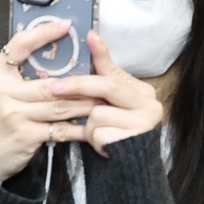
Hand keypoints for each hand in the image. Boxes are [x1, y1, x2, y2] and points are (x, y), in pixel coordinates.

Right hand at [0, 19, 92, 181]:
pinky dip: (79, 128)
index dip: (44, 33)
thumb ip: (20, 72)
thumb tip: (54, 51)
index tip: (66, 25)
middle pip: (51, 82)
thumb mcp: (0, 89)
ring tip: (103, 100)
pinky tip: (91, 125)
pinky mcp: (26, 135)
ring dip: (85, 104)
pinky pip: (60, 129)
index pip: (20, 44)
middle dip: (81, 83)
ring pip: (60, 105)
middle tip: (103, 77)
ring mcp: (14, 114)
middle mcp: (2, 91)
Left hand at [36, 30, 166, 151]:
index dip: (99, 55)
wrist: (126, 169)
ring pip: (97, 113)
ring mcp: (144, 123)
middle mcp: (150, 105)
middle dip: (77, 87)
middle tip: (53, 88)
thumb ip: (102, 72)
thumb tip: (91, 34)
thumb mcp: (108, 101)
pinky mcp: (133, 142)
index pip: (114, 71)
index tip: (88, 38)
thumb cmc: (113, 131)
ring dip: (89, 126)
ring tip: (98, 134)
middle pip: (106, 87)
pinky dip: (94, 140)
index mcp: (143, 92)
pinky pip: (99, 133)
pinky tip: (103, 146)